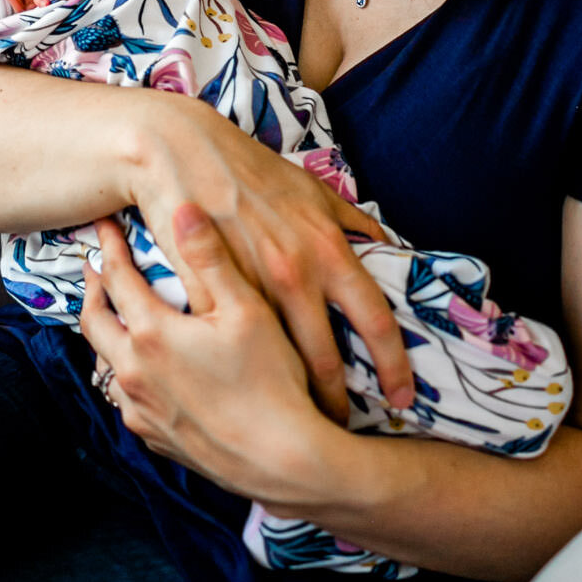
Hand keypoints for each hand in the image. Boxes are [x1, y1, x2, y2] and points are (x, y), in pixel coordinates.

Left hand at [82, 210, 353, 505]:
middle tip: (97, 266)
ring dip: (106, 333)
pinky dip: (125, 373)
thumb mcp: (248, 309)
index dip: (109, 247)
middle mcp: (133, 373)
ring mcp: (140, 411)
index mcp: (150, 334)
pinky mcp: (154, 438)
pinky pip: (125, 398)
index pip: (116, 278)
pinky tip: (143, 370)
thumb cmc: (272, 380)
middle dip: (94, 288)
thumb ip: (212, 257)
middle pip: (94, 320)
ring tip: (117, 314)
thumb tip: (183, 208)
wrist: (283, 461)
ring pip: (105, 363)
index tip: (104, 225)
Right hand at [125, 93, 413, 422]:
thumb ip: (352, 221)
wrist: (180, 155)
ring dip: (294, 398)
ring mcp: (250, 289)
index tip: (402, 397)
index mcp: (328, 249)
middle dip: (338, 402)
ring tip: (302, 422)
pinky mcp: (207, 298)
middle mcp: (295, 273)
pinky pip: (231, 348)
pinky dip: (243, 374)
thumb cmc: (250, 172)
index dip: (393, 366)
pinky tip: (249, 394)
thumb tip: (386, 243)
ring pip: (280, 363)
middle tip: (345, 426)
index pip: (375, 321)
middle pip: (327, 358)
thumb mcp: (312, 190)